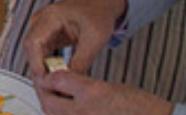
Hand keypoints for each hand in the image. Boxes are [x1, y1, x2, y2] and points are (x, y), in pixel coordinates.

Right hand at [21, 0, 125, 78]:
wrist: (102, 2)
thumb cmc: (98, 12)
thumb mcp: (94, 39)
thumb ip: (81, 61)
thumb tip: (70, 80)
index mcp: (51, 16)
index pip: (33, 42)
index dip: (36, 64)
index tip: (45, 80)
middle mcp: (42, 20)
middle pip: (31, 49)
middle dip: (39, 69)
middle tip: (51, 85)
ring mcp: (43, 27)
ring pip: (34, 53)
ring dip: (43, 68)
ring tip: (55, 82)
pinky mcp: (48, 35)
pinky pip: (42, 53)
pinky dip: (47, 65)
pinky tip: (57, 74)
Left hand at [37, 71, 172, 114]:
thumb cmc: (141, 107)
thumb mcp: (110, 87)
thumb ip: (84, 86)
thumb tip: (65, 84)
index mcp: (92, 93)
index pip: (56, 80)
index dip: (49, 76)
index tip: (49, 74)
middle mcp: (84, 112)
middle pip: (49, 102)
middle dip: (44, 93)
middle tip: (45, 87)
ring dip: (51, 107)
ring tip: (55, 99)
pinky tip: (68, 111)